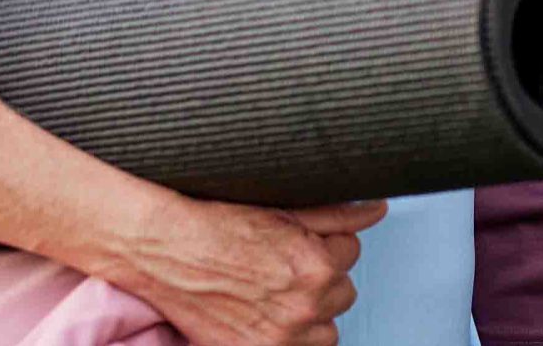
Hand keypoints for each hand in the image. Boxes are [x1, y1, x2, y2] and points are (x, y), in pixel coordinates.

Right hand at [111, 197, 385, 345]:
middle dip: (321, 280)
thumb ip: (336, 215)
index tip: (301, 243)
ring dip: (310, 315)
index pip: (350, 254)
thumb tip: (375, 210)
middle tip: (286, 267)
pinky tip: (268, 317)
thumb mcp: (283, 210)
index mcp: (315, 267)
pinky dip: (288, 338)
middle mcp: (302, 307)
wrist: (166, 250)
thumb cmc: (218, 226)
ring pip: (325, 331)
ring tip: (279, 294)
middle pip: (341, 293)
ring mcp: (278, 338)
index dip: (325, 244)